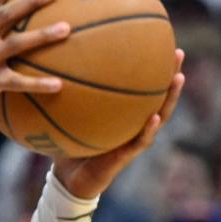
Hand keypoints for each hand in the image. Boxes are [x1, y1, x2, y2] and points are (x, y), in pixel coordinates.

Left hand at [54, 49, 185, 198]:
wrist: (66, 180)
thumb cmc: (66, 147)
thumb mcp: (62, 118)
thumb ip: (59, 97)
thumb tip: (42, 67)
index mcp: (120, 114)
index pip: (137, 86)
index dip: (149, 66)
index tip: (156, 40)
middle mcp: (130, 124)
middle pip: (155, 95)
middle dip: (168, 74)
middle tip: (177, 52)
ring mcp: (131, 140)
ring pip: (159, 116)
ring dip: (170, 98)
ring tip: (178, 78)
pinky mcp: (125, 157)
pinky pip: (140, 142)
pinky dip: (149, 130)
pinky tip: (155, 117)